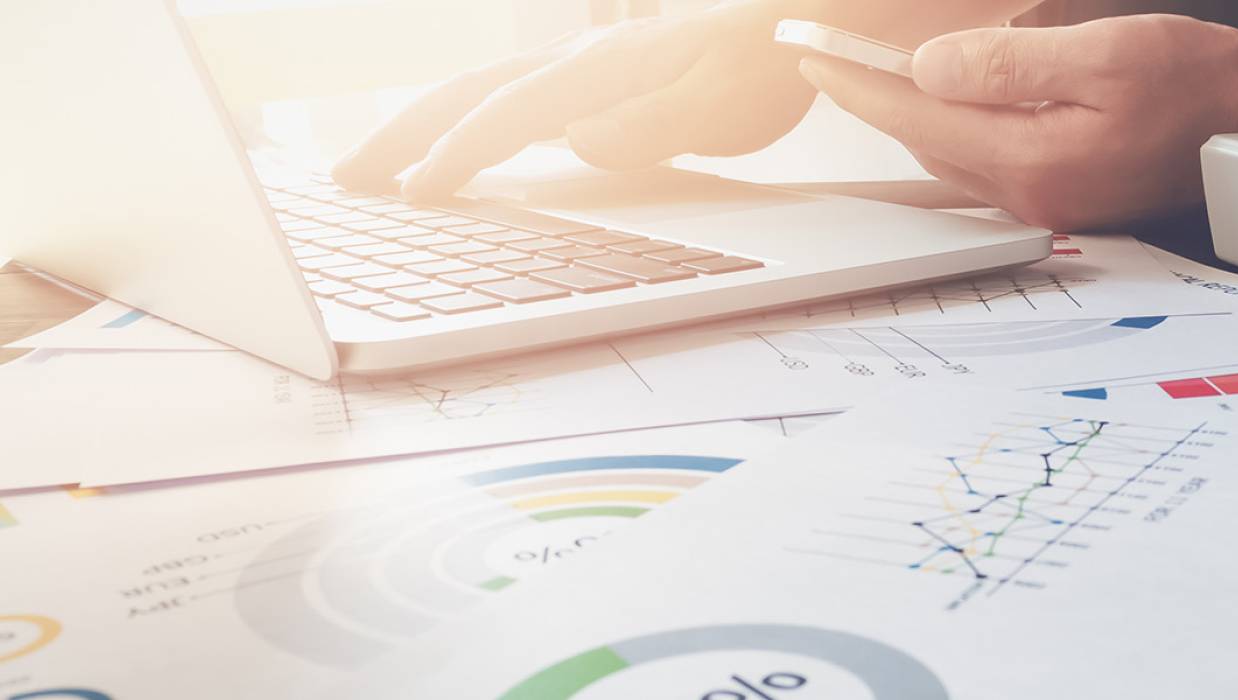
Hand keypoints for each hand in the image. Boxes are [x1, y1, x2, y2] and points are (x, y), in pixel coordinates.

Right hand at [332, 1, 818, 200]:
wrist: (802, 15)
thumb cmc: (771, 59)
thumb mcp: (725, 103)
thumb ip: (653, 125)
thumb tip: (580, 140)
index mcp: (603, 69)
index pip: (511, 114)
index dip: (458, 155)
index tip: (412, 196)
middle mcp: (582, 62)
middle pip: (473, 96)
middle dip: (404, 136)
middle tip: (345, 179)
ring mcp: (588, 68)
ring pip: (485, 94)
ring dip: (423, 128)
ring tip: (374, 169)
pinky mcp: (602, 80)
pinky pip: (514, 101)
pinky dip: (469, 124)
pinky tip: (458, 152)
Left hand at [800, 14, 1237, 230]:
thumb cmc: (1201, 85)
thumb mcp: (1104, 53)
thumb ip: (1009, 64)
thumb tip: (930, 68)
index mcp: (1032, 157)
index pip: (916, 114)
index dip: (857, 81)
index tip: (814, 55)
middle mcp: (1034, 191)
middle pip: (926, 141)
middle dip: (874, 99)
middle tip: (831, 60)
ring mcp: (1053, 200)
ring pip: (954, 155)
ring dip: (914, 115)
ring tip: (877, 76)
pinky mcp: (1071, 194)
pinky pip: (989, 162)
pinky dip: (956, 129)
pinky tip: (953, 102)